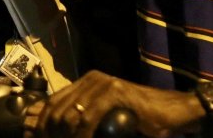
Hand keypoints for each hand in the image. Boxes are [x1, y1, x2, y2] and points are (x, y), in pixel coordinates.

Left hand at [23, 70, 199, 137]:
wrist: (171, 112)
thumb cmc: (140, 118)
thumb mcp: (104, 118)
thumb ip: (82, 120)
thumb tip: (56, 131)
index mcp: (86, 83)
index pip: (52, 103)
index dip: (41, 125)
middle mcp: (92, 79)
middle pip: (56, 109)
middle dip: (51, 132)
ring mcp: (103, 83)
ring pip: (69, 114)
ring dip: (65, 136)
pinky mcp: (115, 91)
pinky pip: (88, 117)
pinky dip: (82, 136)